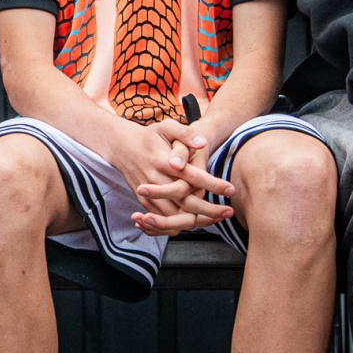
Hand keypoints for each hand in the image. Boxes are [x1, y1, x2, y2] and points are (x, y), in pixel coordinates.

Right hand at [112, 120, 235, 234]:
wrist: (122, 147)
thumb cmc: (149, 136)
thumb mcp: (166, 127)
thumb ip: (185, 134)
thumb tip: (202, 143)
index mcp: (162, 161)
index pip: (191, 176)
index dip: (212, 184)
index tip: (230, 189)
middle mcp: (155, 180)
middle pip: (185, 202)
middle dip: (209, 210)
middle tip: (228, 212)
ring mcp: (148, 194)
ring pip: (175, 216)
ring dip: (197, 220)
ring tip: (217, 218)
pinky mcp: (144, 202)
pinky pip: (163, 220)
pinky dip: (181, 224)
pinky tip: (198, 221)